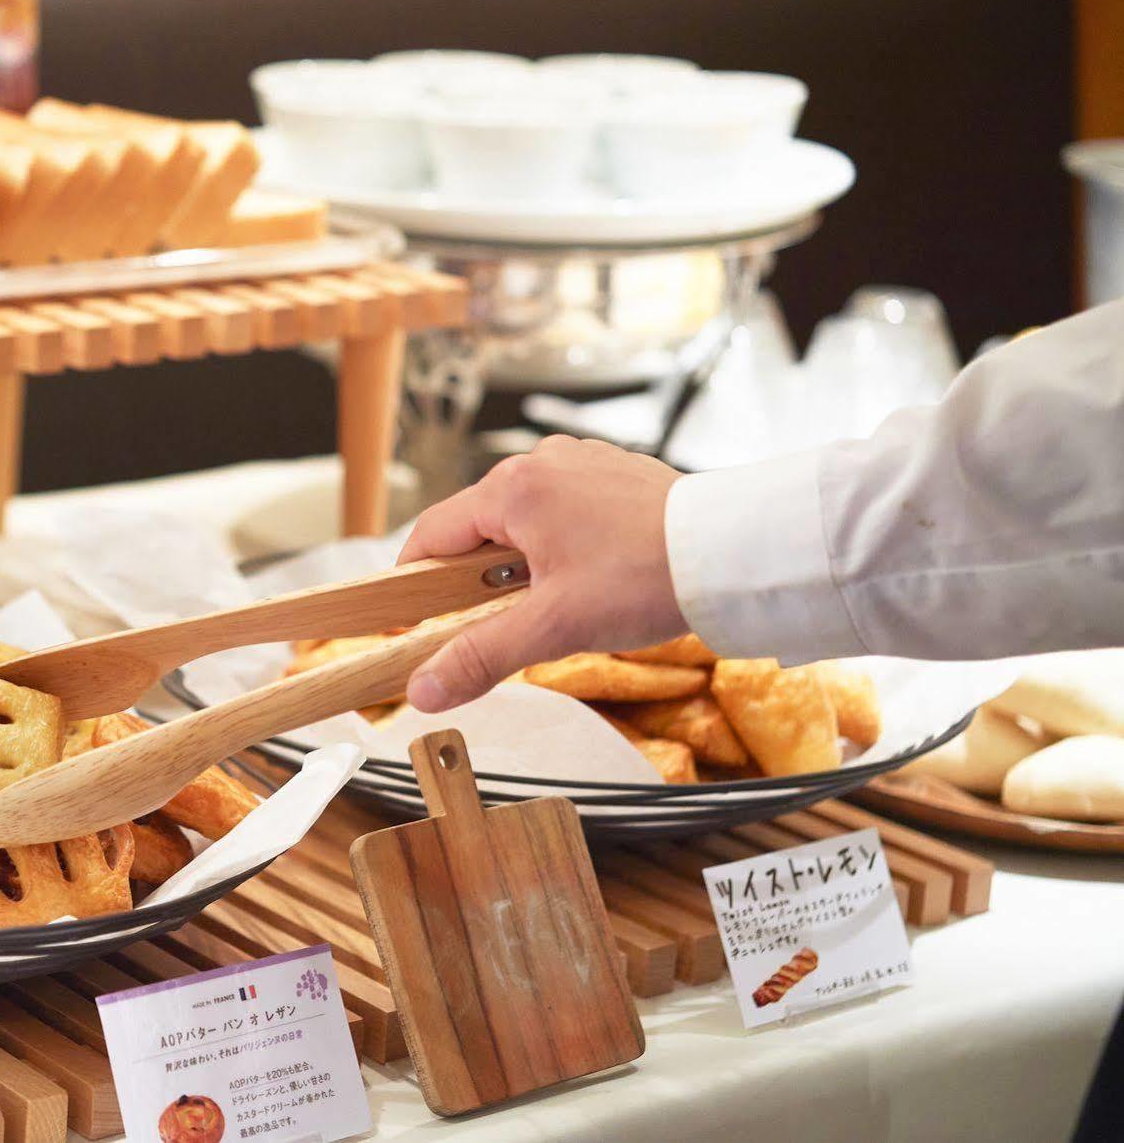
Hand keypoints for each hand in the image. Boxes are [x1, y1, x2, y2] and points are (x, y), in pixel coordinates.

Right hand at [399, 436, 686, 710]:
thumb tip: (423, 688)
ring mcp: (581, 461)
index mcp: (514, 487)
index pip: (432, 534)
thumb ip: (481, 655)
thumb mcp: (554, 627)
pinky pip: (565, 509)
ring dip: (524, 563)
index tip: (411, 621)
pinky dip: (562, 545)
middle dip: (479, 579)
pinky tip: (592, 577)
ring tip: (558, 603)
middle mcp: (542, 461)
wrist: (737, 553)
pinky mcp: (614, 471)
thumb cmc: (647, 578)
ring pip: (524, 520)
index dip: (414, 583)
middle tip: (504, 624)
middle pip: (479, 527)